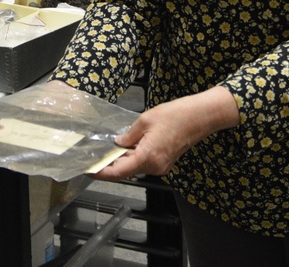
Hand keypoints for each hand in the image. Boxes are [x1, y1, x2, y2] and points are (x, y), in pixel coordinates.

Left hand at [90, 86, 237, 180]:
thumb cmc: (174, 115)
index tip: (88, 171)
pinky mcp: (165, 162)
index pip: (119, 172)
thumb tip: (117, 144)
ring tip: (106, 150)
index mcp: (147, 157)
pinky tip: (125, 148)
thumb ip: (129, 136)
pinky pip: (143, 163)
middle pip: (125, 171)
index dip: (102, 173)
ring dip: (121, 160)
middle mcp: (154, 167)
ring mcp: (161, 166)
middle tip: (93, 157)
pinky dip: (132, 158)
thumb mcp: (145, 121)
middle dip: (109, 165)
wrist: (200, 117)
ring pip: (134, 167)